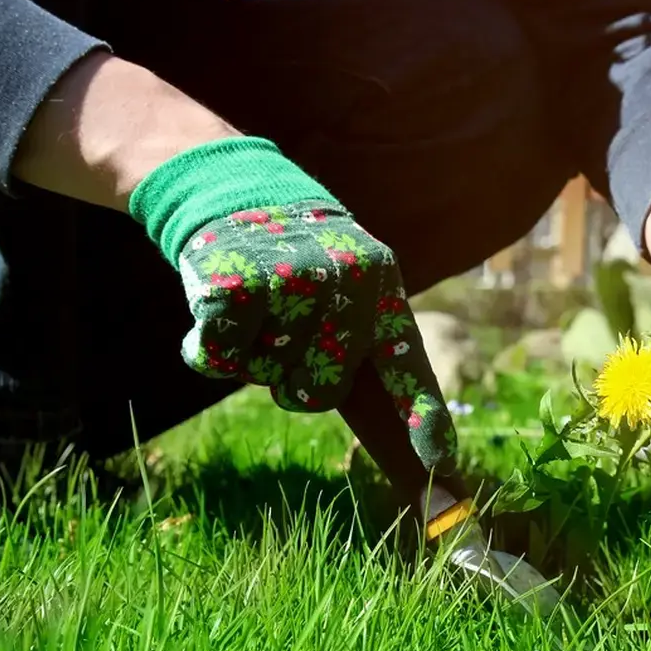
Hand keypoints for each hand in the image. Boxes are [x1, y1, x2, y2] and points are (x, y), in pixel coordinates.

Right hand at [130, 138, 456, 474]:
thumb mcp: (347, 289)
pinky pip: (221, 359)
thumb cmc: (298, 262)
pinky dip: (208, 349)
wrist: (234, 188)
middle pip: (321, 392)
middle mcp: (344, 281)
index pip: (405, 364)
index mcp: (381, 286)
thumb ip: (368, 357)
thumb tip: (411, 456)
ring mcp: (291, 280)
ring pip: (267, 376)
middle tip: (282, 332)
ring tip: (255, 304)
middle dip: (295, 382)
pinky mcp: (236, 284)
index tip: (442, 462)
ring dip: (251, 356)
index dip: (423, 416)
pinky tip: (218, 303)